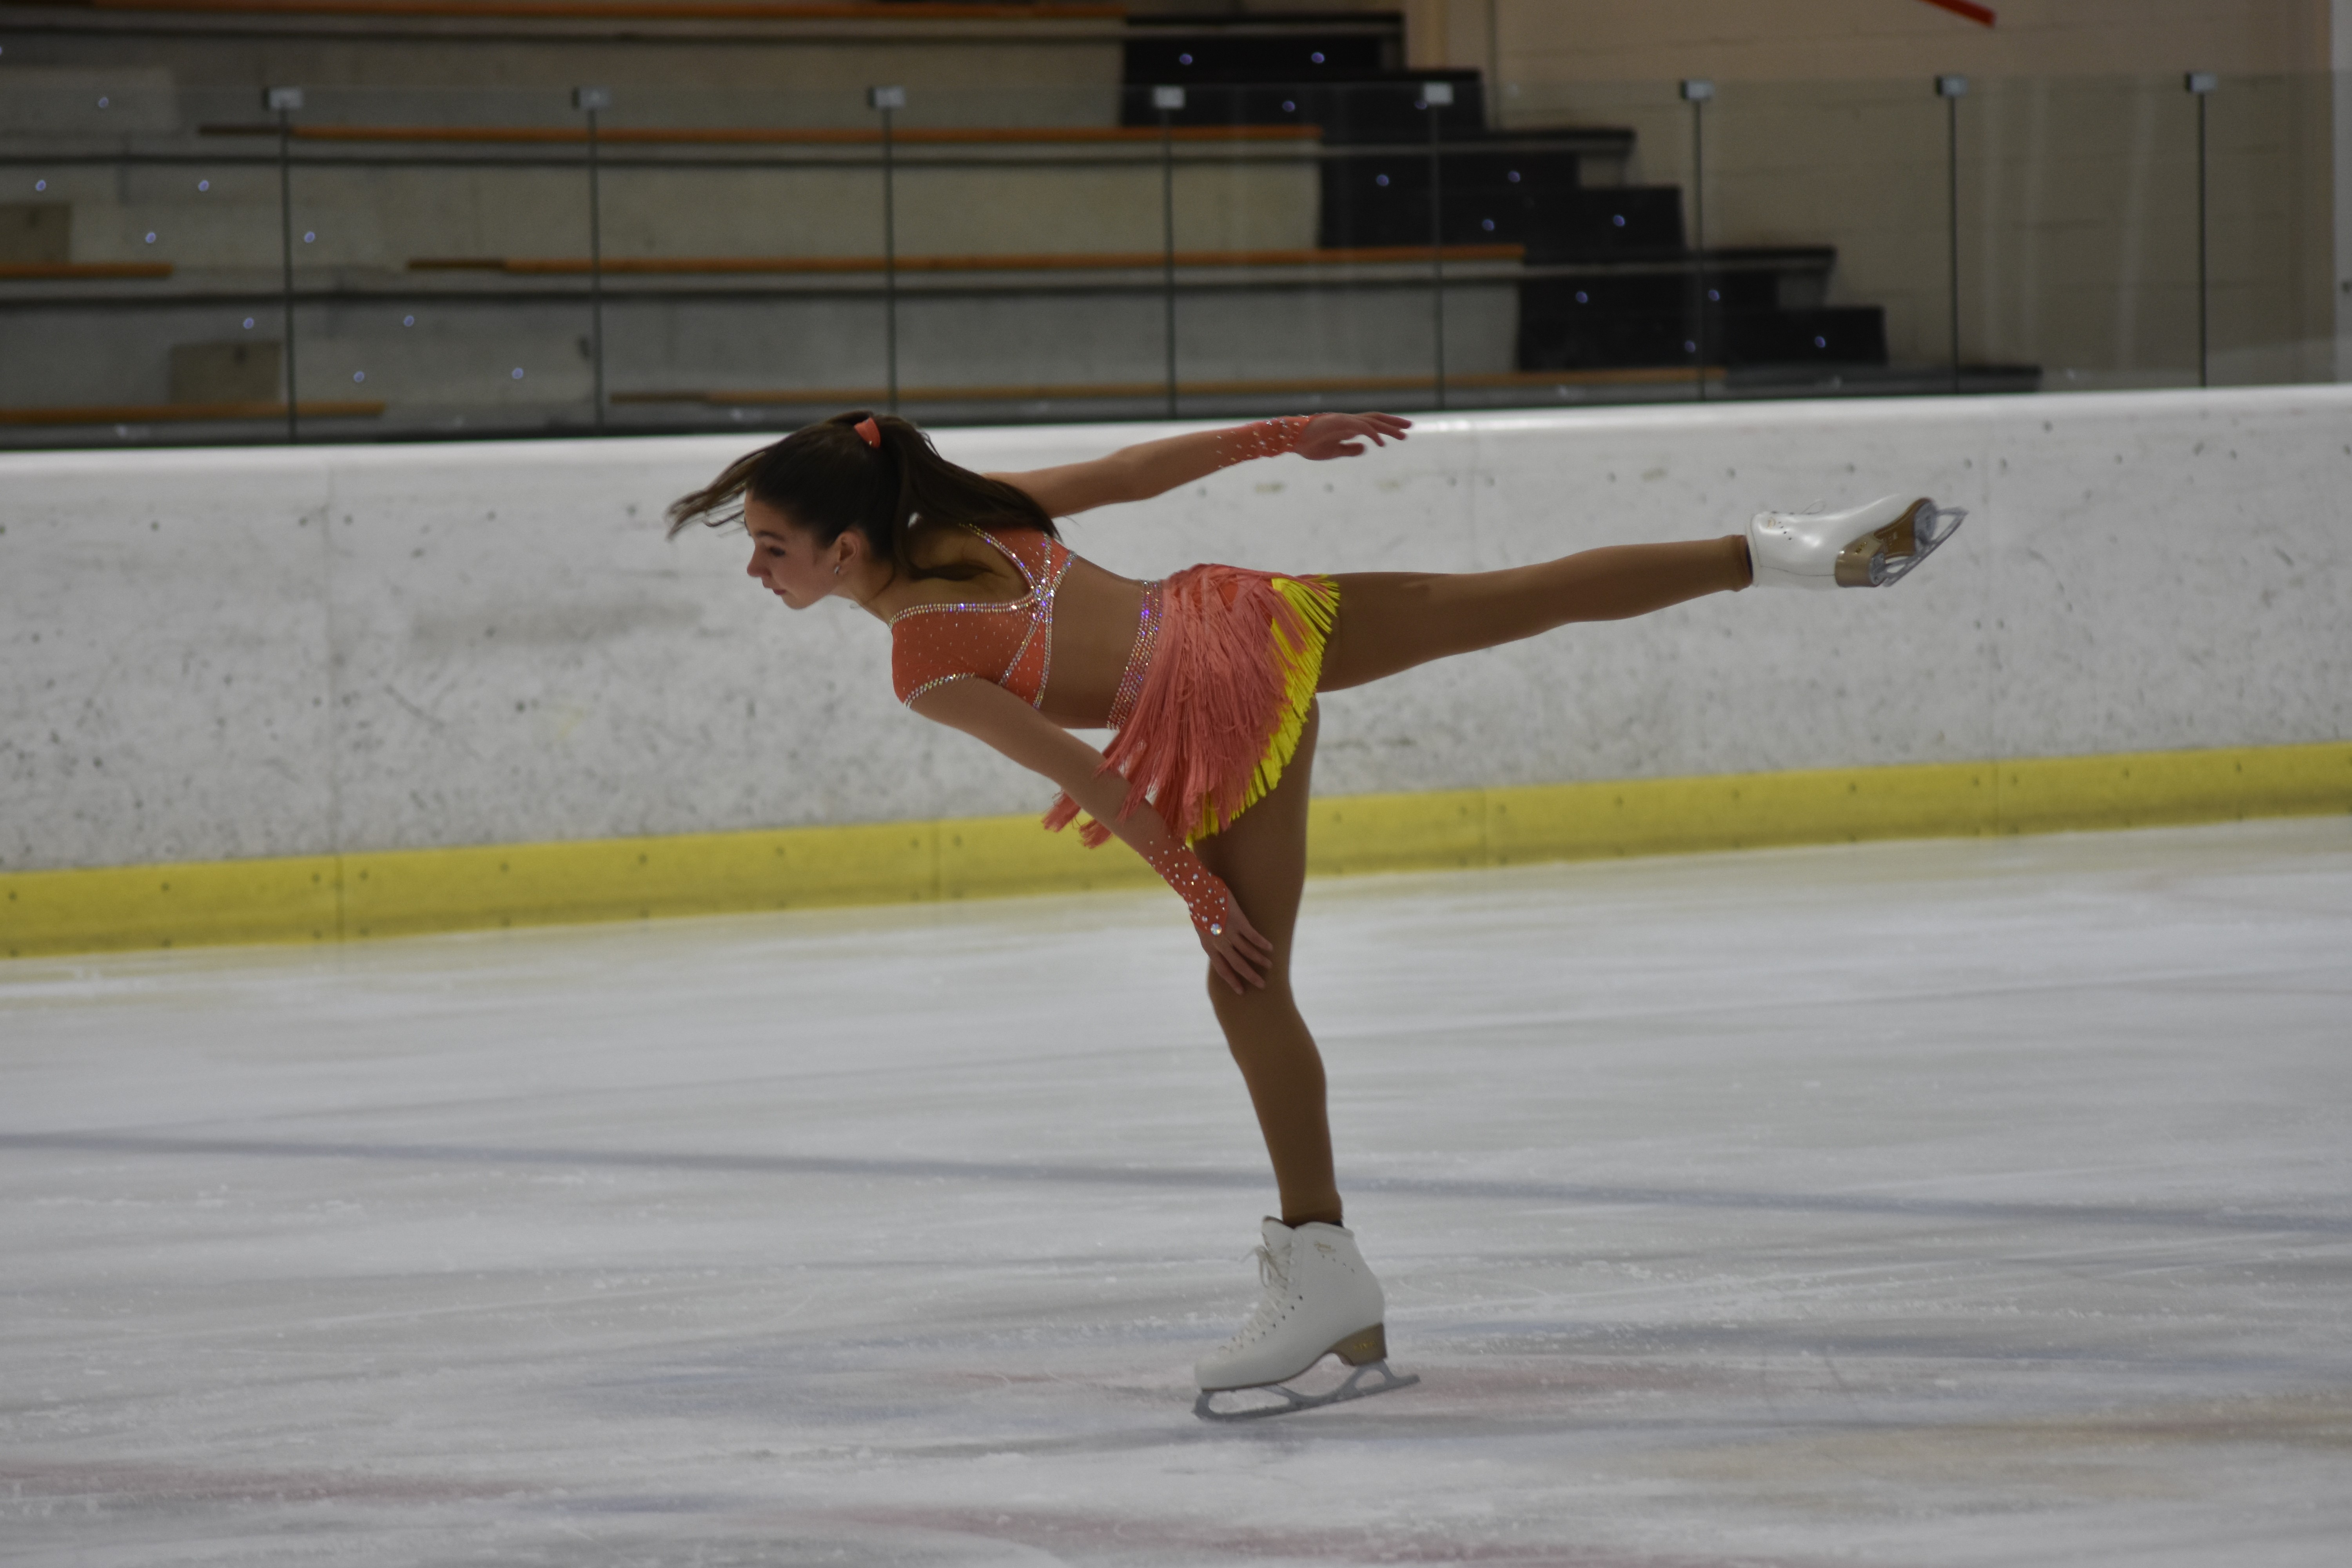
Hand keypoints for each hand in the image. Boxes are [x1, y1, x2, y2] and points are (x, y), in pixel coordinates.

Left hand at [1198, 893, 1275, 994]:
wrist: (1199, 890)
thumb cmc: (1200, 908)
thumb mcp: (1202, 929)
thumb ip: (1212, 940)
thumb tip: (1221, 949)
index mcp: (1208, 946)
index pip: (1222, 969)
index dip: (1232, 981)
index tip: (1241, 991)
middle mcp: (1219, 943)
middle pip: (1237, 964)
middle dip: (1250, 976)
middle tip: (1261, 985)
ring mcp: (1229, 932)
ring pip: (1247, 952)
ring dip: (1259, 960)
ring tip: (1269, 965)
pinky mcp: (1238, 921)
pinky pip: (1253, 936)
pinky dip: (1261, 943)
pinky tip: (1270, 948)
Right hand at [1294, 412, 1411, 460]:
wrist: (1292, 440)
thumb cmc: (1309, 445)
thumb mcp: (1334, 452)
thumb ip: (1350, 449)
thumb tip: (1366, 448)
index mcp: (1348, 427)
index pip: (1372, 424)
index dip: (1387, 427)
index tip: (1401, 432)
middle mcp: (1349, 421)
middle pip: (1376, 419)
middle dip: (1394, 422)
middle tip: (1410, 426)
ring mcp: (1345, 420)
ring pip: (1372, 422)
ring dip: (1389, 428)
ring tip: (1404, 435)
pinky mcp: (1340, 423)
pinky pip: (1361, 427)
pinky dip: (1373, 434)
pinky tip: (1381, 443)